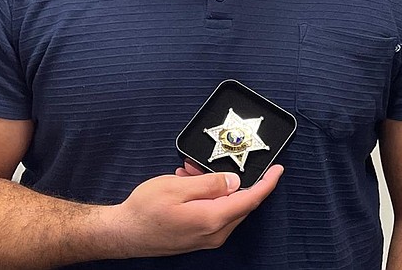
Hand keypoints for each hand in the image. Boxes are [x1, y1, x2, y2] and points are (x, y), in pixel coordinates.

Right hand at [102, 165, 283, 257]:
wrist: (122, 234)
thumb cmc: (144, 211)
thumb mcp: (177, 188)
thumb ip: (210, 183)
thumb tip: (234, 180)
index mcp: (213, 219)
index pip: (251, 199)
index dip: (267, 183)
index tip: (278, 169)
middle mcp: (214, 233)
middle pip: (240, 202)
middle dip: (232, 178)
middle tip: (212, 163)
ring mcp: (207, 238)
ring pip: (225, 206)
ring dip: (215, 186)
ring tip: (191, 173)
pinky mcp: (199, 238)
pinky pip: (214, 213)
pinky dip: (207, 196)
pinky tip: (189, 185)